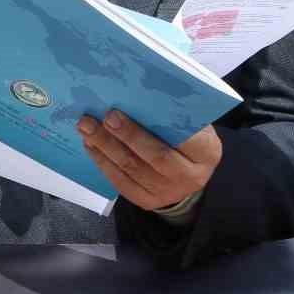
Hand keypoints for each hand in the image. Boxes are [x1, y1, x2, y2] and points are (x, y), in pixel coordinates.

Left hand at [77, 109, 220, 211]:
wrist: (189, 175)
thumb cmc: (189, 139)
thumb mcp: (194, 125)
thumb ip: (176, 114)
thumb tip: (141, 92)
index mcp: (206, 152)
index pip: (183, 139)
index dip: (156, 125)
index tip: (128, 110)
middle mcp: (190, 177)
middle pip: (155, 156)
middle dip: (127, 135)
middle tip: (104, 117)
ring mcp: (168, 193)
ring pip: (133, 170)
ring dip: (106, 147)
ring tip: (87, 127)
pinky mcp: (148, 202)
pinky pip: (122, 183)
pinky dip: (104, 163)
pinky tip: (91, 146)